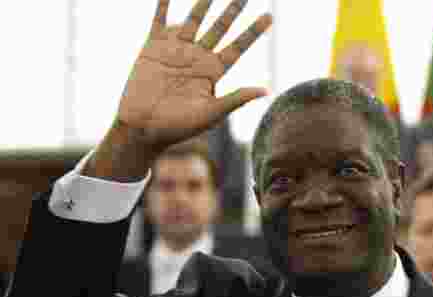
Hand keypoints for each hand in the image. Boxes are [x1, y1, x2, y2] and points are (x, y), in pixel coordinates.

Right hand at [88, 1, 271, 179]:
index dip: (253, 31)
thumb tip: (265, 91)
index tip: (270, 16)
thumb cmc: (178, 128)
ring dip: (204, 2)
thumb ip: (236, 99)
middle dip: (232, 10)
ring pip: (194, 19)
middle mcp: (197, 58)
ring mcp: (175, 50)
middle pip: (220, 28)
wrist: (142, 129)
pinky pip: (159, 20)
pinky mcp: (152, 48)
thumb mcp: (211, 114)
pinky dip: (164, 4)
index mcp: (213, 72)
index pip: (238, 47)